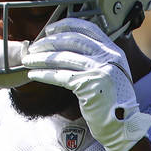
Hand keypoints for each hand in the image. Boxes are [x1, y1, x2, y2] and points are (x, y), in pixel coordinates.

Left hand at [21, 18, 150, 150]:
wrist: (122, 124)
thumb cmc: (112, 101)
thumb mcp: (111, 73)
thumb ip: (97, 59)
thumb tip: (71, 49)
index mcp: (114, 52)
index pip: (88, 29)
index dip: (67, 26)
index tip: (50, 29)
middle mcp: (108, 58)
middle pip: (72, 40)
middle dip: (49, 42)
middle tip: (34, 46)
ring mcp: (99, 70)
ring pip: (64, 58)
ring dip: (42, 58)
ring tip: (28, 59)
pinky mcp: (88, 85)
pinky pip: (61, 75)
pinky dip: (44, 74)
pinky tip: (33, 74)